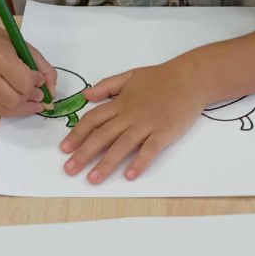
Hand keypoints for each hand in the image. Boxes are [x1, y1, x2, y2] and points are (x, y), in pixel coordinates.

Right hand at [0, 20, 56, 117]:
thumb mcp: (24, 46)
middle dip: (31, 99)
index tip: (39, 79)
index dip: (37, 85)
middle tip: (38, 93)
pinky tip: (18, 100)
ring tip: (32, 100)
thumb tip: (52, 93)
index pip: (24, 84)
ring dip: (24, 108)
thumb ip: (43, 68)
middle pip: (16, 100)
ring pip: (7, 110)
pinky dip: (12, 108)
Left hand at [60, 60, 206, 183]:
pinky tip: (130, 175)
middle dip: (83, 154)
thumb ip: (107, 86)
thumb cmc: (161, 78)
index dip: (76, 135)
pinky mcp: (164, 132)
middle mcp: (130, 115)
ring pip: (122, 145)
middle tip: (69, 170)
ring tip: (93, 179)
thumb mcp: (130, 76)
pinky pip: (150, 149)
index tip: (63, 149)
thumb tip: (86, 96)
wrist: (191, 78)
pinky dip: (140, 162)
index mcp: (120, 103)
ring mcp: (147, 124)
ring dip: (106, 163)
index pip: (93, 120)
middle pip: (102, 136)